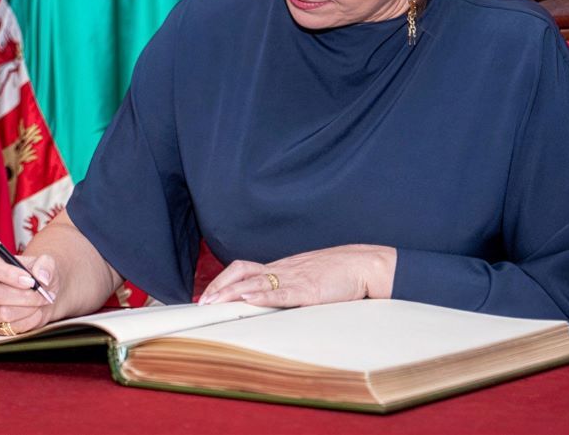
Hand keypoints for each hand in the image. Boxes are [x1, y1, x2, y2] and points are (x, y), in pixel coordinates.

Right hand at [0, 253, 59, 334]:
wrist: (44, 296)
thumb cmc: (40, 277)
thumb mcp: (47, 263)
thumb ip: (45, 266)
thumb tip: (41, 277)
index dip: (9, 275)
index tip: (31, 281)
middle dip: (24, 296)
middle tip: (42, 294)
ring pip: (4, 313)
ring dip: (28, 309)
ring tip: (41, 302)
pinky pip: (10, 328)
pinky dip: (29, 321)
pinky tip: (36, 313)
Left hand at [199, 245, 396, 307]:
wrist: (364, 265)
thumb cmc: (339, 272)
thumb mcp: (308, 277)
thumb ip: (290, 286)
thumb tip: (272, 300)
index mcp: (282, 267)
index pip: (244, 268)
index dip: (224, 280)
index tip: (209, 294)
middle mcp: (283, 269)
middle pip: (241, 271)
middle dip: (219, 286)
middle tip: (203, 302)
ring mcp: (295, 278)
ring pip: (255, 281)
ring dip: (231, 292)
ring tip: (214, 302)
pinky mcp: (309, 290)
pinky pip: (281, 292)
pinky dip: (261, 296)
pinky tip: (247, 299)